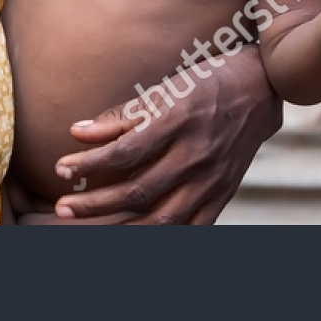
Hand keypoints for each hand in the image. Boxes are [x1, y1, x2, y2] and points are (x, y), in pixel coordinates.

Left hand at [47, 44, 281, 222]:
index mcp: (177, 122)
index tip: (60, 170)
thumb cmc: (203, 83)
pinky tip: (136, 237)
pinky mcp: (224, 193)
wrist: (260, 88)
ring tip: (89, 229)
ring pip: (164, 217)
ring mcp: (212, 179)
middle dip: (96, 203)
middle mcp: (196, 154)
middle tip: (64, 207)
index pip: (125, 152)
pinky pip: (194, 228)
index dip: (89, 164)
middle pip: (139, 190)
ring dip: (122, 227)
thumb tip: (76, 133)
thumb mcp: (161, 89)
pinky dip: (165, 237)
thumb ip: (119, 116)